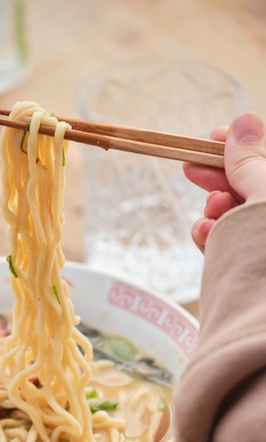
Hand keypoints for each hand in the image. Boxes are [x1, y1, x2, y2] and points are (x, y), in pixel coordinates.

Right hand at [183, 111, 265, 252]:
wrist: (261, 315)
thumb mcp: (264, 194)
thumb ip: (252, 160)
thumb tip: (244, 120)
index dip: (244, 145)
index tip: (213, 136)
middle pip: (251, 185)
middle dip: (220, 178)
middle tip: (189, 170)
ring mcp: (262, 243)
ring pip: (234, 214)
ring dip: (215, 210)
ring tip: (211, 213)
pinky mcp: (247, 265)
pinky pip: (225, 240)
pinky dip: (212, 235)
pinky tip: (207, 236)